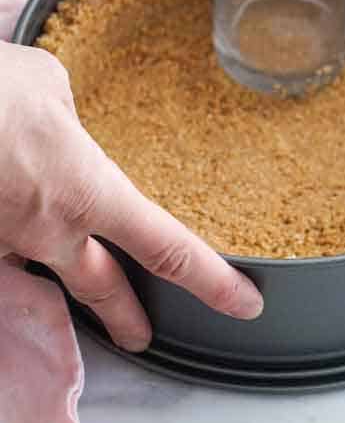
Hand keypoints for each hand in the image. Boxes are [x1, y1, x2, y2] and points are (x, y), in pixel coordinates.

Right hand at [0, 42, 263, 351]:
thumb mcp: (47, 86)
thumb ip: (65, 113)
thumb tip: (56, 118)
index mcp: (87, 192)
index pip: (167, 248)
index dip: (210, 281)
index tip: (244, 303)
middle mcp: (45, 229)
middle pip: (99, 286)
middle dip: (125, 316)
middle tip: (143, 336)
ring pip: (38, 280)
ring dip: (60, 293)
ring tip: (79, 310)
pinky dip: (8, 255)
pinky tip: (14, 240)